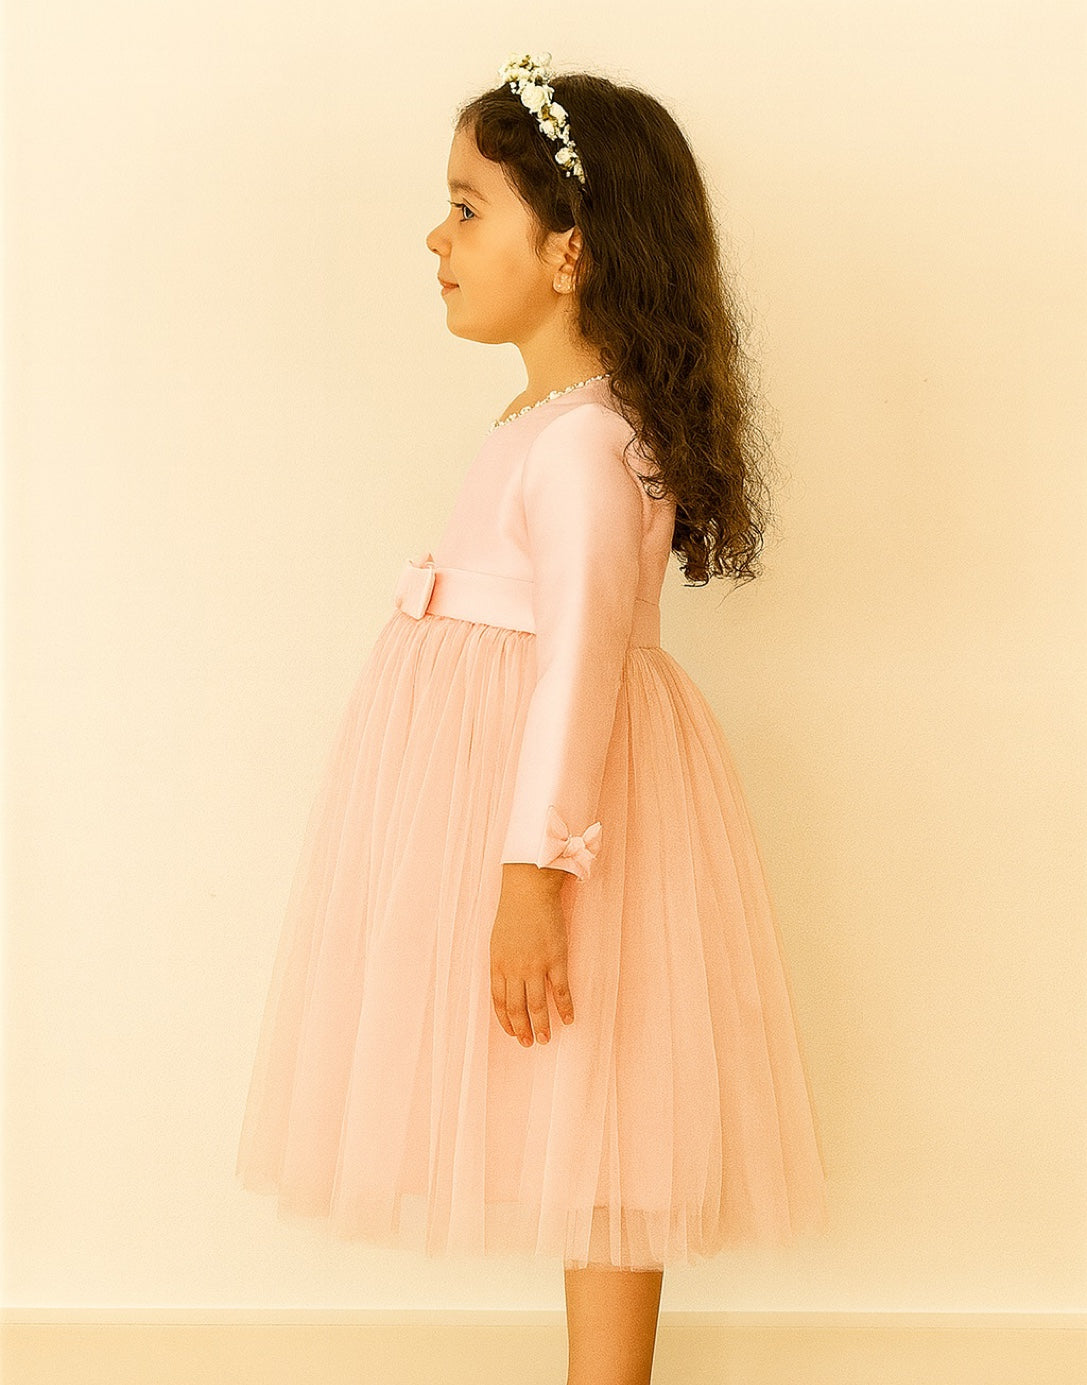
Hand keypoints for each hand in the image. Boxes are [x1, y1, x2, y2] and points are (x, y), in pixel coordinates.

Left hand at [490, 864, 575, 1045]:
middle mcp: (515, 969)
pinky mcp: (556, 959)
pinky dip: (566, 1007)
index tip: (513, 1034)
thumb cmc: (513, 913)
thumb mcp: (498, 941)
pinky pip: (561, 990)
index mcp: (498, 965)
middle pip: (518, 1008)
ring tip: (545, 1039)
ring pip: (538, 1004)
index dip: (506, 1021)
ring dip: (542, 1025)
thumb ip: (501, 965)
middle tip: (529, 1043)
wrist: (529, 890)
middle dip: (523, 1029)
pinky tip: (570, 1019)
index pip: (499, 1002)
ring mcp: (536, 965)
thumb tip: (507, 987)